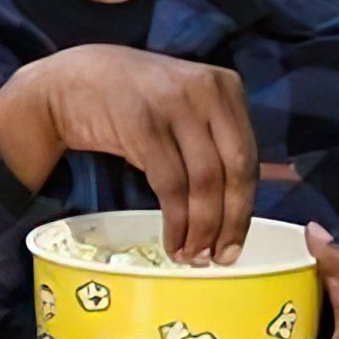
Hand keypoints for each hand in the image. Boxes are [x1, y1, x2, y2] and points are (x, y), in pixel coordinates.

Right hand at [0, 44, 257, 263]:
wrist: (69, 82)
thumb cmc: (131, 99)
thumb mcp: (183, 104)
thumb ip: (218, 135)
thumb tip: (269, 184)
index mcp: (224, 85)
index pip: (248, 156)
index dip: (245, 206)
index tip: (237, 241)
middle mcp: (205, 90)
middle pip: (234, 169)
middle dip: (230, 221)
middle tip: (220, 256)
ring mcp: (174, 104)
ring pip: (204, 181)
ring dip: (201, 227)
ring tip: (192, 254)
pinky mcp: (142, 124)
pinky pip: (170, 184)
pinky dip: (176, 219)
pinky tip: (172, 238)